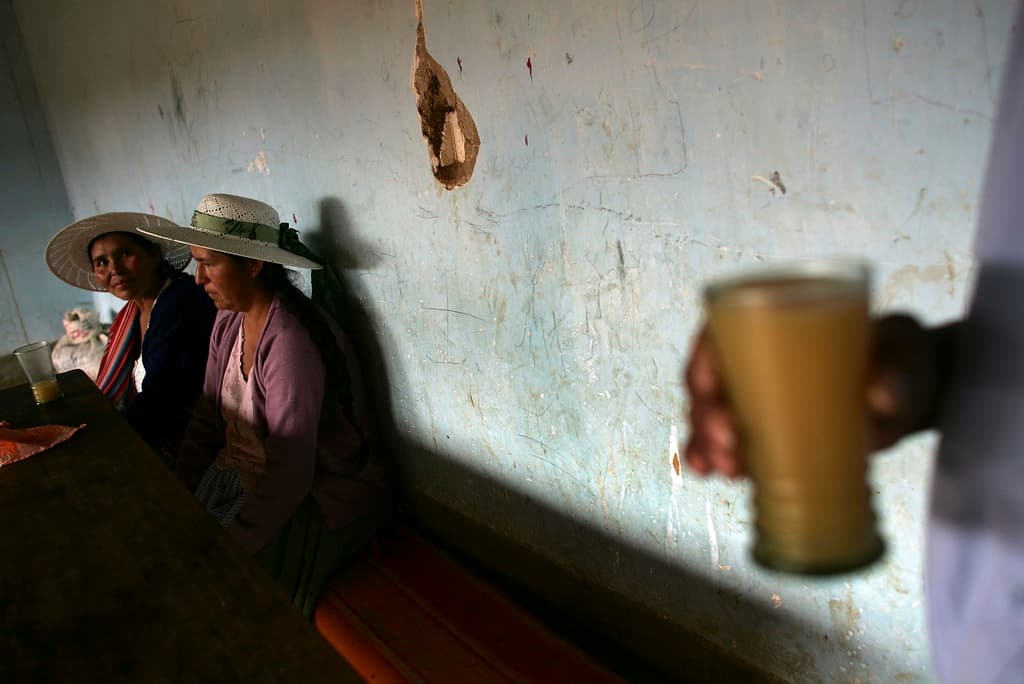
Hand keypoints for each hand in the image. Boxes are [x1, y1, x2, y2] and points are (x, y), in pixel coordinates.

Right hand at [683, 314, 943, 477]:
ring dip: (706, 441)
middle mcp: (756, 357)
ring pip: (711, 414)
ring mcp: (757, 396)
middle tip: (728, 442)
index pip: (720, 332)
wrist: (912, 392)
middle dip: (705, 413)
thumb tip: (883, 397)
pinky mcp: (765, 430)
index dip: (702, 359)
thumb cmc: (901, 356)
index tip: (708, 388)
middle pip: (708, 380)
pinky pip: (728, 442)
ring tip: (726, 468)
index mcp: (778, 320)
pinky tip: (708, 472)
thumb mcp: (904, 353)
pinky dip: (714, 457)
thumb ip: (897, 372)